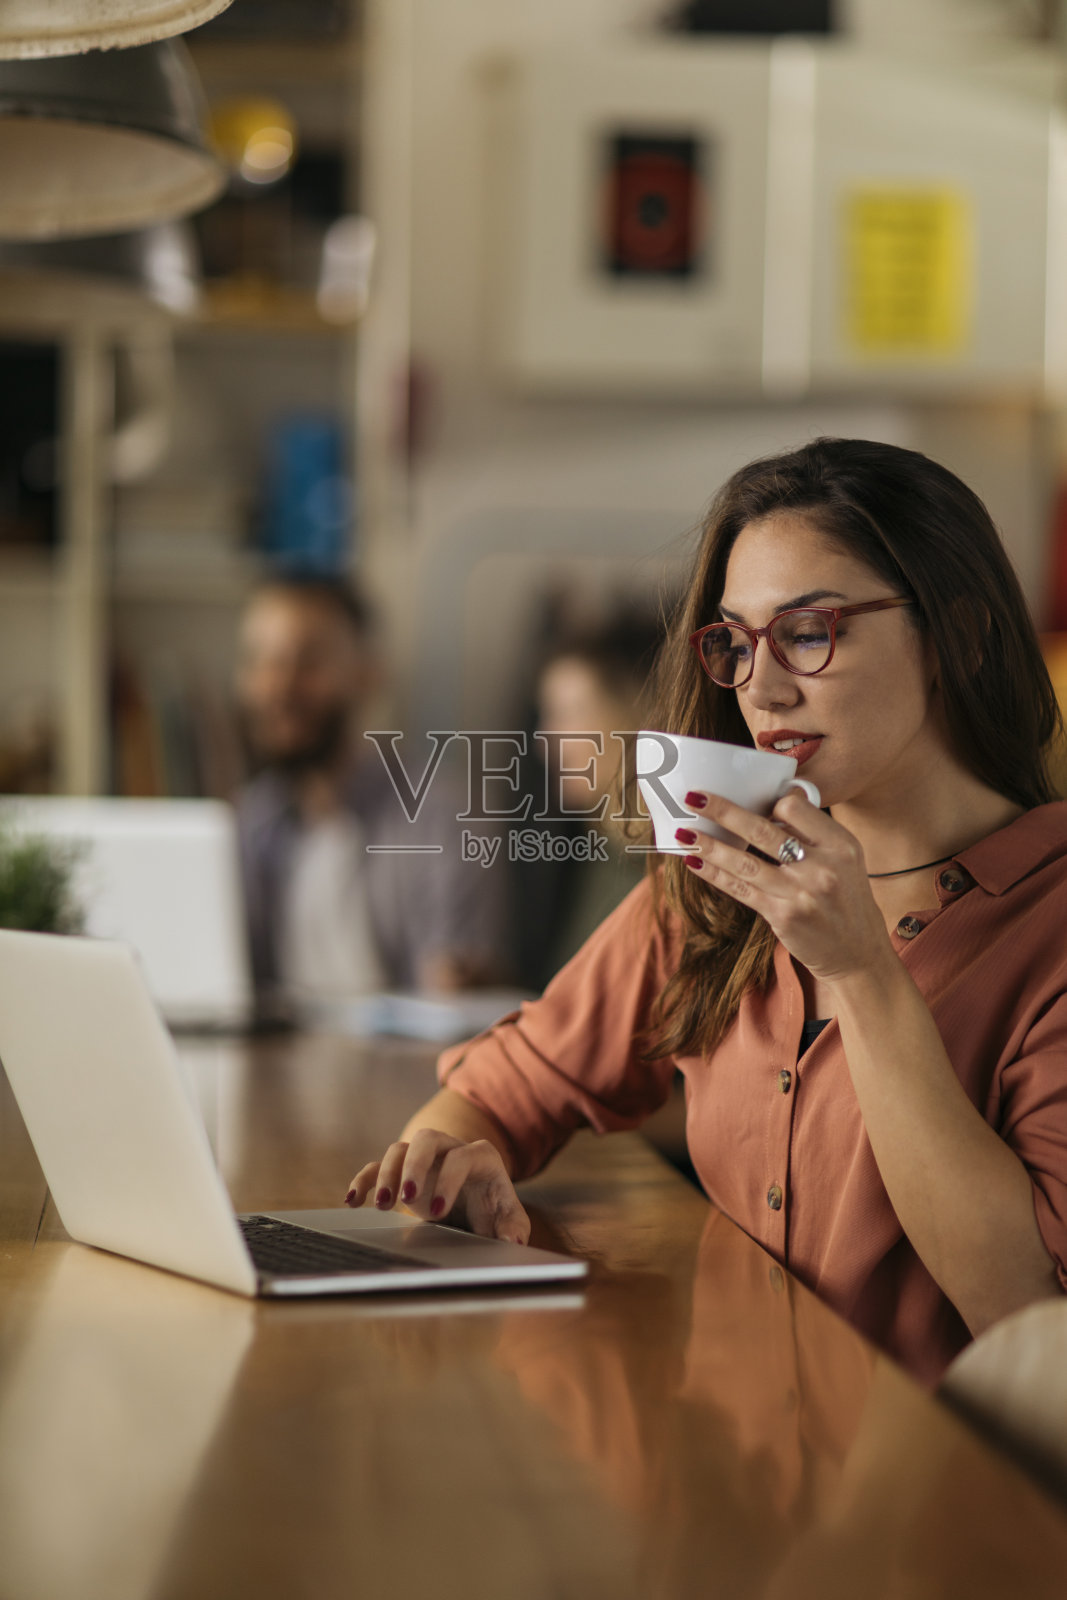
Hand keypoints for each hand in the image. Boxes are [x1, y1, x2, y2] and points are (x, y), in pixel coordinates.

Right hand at [344, 1127, 530, 1243]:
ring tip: (381, 1207)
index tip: (438, 1212)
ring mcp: (424, 1159)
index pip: (462, 1157)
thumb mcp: (508, 1220)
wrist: (478, 1205)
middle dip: (414, 1166)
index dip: (449, 1181)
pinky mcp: (404, 1172)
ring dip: (386, 1174)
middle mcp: (450, 1149)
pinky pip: (378, 1165)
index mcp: (480, 1157)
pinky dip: (364, 1180)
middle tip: (406, 1198)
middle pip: (427, 1139)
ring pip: (400, 1149)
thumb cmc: (495, 1211)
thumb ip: (513, 1228)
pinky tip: (353, 1201)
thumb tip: (512, 1242)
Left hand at [675, 789, 890, 985]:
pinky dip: (714, 874)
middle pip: (763, 830)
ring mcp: (801, 893)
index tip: (748, 800)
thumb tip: (772, 807)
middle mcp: (822, 867)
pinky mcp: (783, 916)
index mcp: (840, 845)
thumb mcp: (845, 861)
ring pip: (744, 862)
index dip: (768, 802)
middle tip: (694, 797)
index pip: (794, 808)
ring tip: (684, 832)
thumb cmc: (845, 901)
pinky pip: (740, 889)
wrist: (857, 953)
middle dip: (723, 811)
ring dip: (709, 845)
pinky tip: (695, 862)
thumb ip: (814, 835)